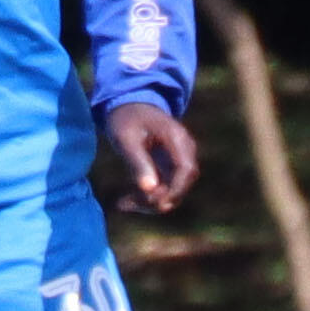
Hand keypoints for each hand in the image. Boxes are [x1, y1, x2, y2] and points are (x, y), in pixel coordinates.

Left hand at [98, 98, 199, 215]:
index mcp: (177, 138)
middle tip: (127, 204)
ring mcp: (179, 160)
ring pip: (173, 190)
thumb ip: (137, 161)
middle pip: (182, 183)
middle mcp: (184, 150)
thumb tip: (150, 190)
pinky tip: (125, 202)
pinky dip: (148, 196)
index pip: (187, 169)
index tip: (154, 202)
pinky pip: (164, 187)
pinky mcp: (170, 168)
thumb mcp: (125, 137)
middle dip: (158, 198)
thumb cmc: (126, 118)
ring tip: (122, 204)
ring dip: (150, 201)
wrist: (129, 106)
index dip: (175, 189)